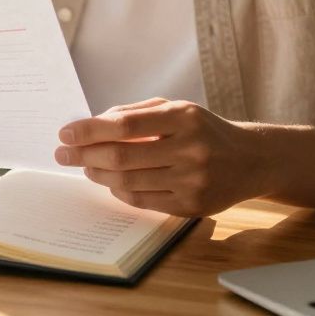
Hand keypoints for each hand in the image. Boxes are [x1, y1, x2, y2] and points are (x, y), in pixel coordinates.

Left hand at [55, 98, 268, 216]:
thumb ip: (135, 113)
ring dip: (98, 174)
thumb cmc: (204, 130)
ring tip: (85, 167)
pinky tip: (110, 182)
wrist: (251, 159)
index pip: (125, 125)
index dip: (90, 130)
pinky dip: (119, 191)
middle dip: (85, 155)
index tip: (65, 133)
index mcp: (184, 117)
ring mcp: (193, 180)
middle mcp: (190, 148)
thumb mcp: (176, 109)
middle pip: (122, 156)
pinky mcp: (192, 206)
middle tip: (63, 154)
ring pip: (128, 181)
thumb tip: (91, 124)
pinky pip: (142, 201)